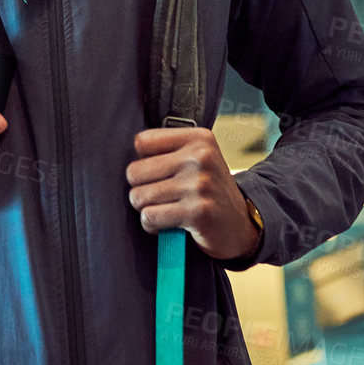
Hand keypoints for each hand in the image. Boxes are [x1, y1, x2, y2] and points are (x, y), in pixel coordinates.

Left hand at [125, 127, 261, 261]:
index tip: (160, 173)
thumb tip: (121, 151)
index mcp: (198, 138)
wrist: (242, 226)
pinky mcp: (197, 212)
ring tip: (166, 210)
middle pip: (134, 171)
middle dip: (141, 189)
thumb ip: (168, 149)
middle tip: (160, 197)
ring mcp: (199, 184)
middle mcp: (200, 157)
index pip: (141, 142)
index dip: (143, 162)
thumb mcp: (198, 159)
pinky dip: (152, 225)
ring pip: (139, 196)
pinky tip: (169, 224)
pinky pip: (149, 217)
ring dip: (146, 209)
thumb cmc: (209, 190)